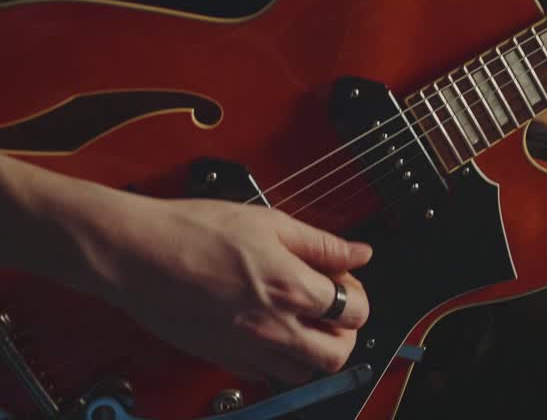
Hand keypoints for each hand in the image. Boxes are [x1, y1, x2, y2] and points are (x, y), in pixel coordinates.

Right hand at [78, 193, 373, 384]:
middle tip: (333, 308)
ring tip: (302, 320)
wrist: (136, 252)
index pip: (354, 312)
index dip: (357, 295)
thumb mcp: (270, 222)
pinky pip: (263, 375)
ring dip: (313, 350)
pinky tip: (268, 330)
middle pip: (337, 355)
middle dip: (346, 333)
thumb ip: (322, 243)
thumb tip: (360, 252)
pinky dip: (276, 359)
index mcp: (291, 288)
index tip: (344, 280)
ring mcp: (246, 347)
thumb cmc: (195, 230)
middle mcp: (273, 326)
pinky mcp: (220, 357)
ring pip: (302, 372)